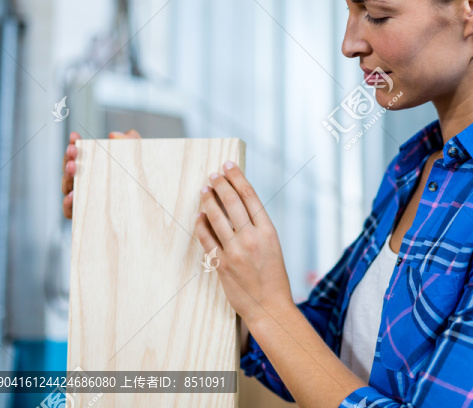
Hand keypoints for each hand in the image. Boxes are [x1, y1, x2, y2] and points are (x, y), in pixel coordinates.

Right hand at [62, 129, 140, 218]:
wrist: (152, 210)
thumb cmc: (142, 183)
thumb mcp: (140, 158)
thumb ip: (131, 141)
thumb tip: (114, 135)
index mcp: (95, 168)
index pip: (79, 155)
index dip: (73, 144)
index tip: (74, 136)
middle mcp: (87, 183)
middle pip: (70, 170)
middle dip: (69, 158)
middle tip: (73, 150)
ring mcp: (86, 198)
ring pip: (68, 188)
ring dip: (68, 177)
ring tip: (73, 168)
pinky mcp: (88, 216)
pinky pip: (71, 211)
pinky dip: (68, 203)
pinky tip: (72, 196)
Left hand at [195, 162, 293, 326]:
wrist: (269, 306)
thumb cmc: (273, 276)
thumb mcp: (273, 245)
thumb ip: (258, 226)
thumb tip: (239, 203)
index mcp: (268, 231)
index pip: (249, 196)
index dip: (237, 178)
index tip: (228, 166)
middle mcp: (251, 238)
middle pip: (232, 202)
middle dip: (220, 184)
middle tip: (213, 174)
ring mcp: (235, 252)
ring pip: (216, 217)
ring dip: (208, 200)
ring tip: (204, 189)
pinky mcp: (221, 265)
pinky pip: (206, 239)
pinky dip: (201, 224)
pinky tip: (199, 215)